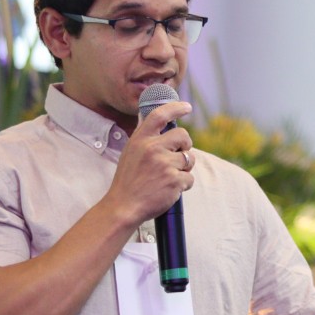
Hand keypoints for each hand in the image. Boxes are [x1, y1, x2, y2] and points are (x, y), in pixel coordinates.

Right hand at [106, 101, 194, 223]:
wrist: (124, 207)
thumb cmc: (129, 181)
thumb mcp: (130, 152)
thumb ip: (145, 138)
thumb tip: (161, 123)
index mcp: (140, 139)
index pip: (160, 115)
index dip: (176, 108)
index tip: (186, 107)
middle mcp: (153, 148)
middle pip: (183, 136)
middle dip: (186, 146)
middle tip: (179, 155)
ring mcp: (164, 164)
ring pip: (189, 159)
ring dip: (184, 168)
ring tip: (168, 177)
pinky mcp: (174, 180)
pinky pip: (190, 178)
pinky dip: (183, 185)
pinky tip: (170, 189)